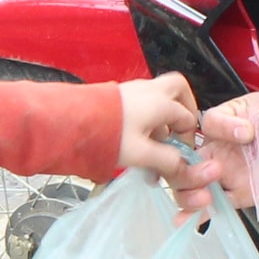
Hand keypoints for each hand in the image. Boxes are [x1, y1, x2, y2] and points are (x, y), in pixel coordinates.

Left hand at [113, 73, 212, 210]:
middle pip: (178, 90)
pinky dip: (147, 119)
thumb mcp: (141, 154)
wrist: (70, 122)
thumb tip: (183, 169)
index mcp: (161, 102)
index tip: (182, 156)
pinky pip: (142, 103)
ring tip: (155, 146)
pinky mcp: (119, 97)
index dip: (189, 139)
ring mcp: (133, 91)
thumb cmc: (104, 135)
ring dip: (162, 119)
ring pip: (159, 98)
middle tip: (181, 131)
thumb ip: (167, 161)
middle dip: (185, 109)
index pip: (188, 117)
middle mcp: (149, 91)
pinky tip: (138, 141)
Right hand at [200, 80, 258, 209]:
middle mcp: (218, 151)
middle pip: (186, 166)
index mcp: (220, 125)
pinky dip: (201, 215)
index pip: (202, 131)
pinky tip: (187, 221)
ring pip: (196, 189)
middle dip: (189, 174)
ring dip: (191, 196)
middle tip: (213, 173)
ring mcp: (229, 174)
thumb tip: (243, 133)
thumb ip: (249, 116)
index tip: (244, 134)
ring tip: (204, 199)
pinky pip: (219, 206)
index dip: (216, 134)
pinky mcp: (243, 194)